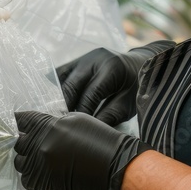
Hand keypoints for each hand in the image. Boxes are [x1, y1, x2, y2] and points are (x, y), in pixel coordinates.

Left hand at [13, 111, 151, 189]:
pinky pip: (26, 179)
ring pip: (20, 162)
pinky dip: (32, 175)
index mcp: (48, 126)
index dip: (21, 121)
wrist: (114, 167)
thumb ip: (54, 122)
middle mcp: (40, 145)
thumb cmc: (100, 140)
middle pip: (19, 142)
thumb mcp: (76, 120)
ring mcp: (40, 165)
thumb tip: (41, 127)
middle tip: (36, 143)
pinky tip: (43, 171)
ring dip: (27, 159)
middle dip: (26, 141)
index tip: (23, 124)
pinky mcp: (44, 183)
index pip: (22, 120)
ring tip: (41, 158)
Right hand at [57, 41, 173, 125]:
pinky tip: (51, 103)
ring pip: (61, 78)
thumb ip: (110, 115)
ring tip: (53, 116)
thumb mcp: (129, 103)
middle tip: (59, 125)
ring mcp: (83, 57)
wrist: (139, 64)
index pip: (90, 94)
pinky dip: (55, 88)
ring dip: (56, 98)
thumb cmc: (136, 86)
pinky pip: (61, 74)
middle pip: (71, 85)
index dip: (82, 113)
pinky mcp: (77, 60)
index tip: (75, 129)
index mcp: (111, 68)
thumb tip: (90, 131)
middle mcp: (94, 59)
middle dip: (64, 107)